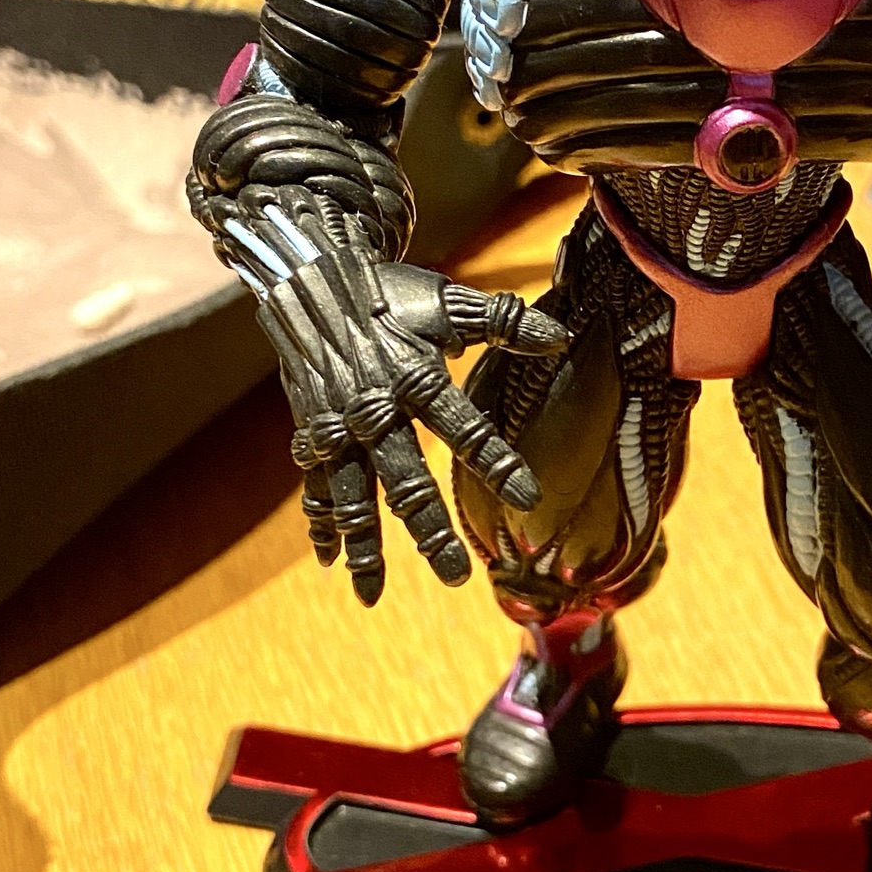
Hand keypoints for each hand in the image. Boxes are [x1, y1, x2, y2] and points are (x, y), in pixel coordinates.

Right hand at [217, 190, 565, 604]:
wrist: (309, 276)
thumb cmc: (390, 293)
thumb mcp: (449, 301)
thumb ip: (506, 323)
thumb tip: (562, 337)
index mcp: (414, 377)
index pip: (464, 427)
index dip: (497, 461)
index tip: (530, 498)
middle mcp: (373, 408)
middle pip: (405, 480)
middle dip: (429, 532)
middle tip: (455, 576)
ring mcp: (338, 426)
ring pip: (352, 496)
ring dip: (365, 546)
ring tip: (372, 594)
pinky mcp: (313, 432)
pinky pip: (317, 485)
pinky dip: (321, 521)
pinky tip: (330, 560)